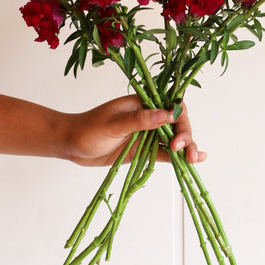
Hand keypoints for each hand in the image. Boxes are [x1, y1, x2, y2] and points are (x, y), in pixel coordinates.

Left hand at [63, 95, 206, 167]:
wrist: (70, 144)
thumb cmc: (87, 129)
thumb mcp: (112, 124)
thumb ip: (139, 120)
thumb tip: (166, 114)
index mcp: (142, 104)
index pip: (170, 106)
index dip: (179, 119)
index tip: (177, 136)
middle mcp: (148, 118)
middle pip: (177, 124)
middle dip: (186, 136)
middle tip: (183, 151)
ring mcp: (147, 135)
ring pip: (174, 139)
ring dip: (187, 148)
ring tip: (194, 160)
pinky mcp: (143, 150)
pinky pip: (164, 153)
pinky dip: (179, 157)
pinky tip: (194, 160)